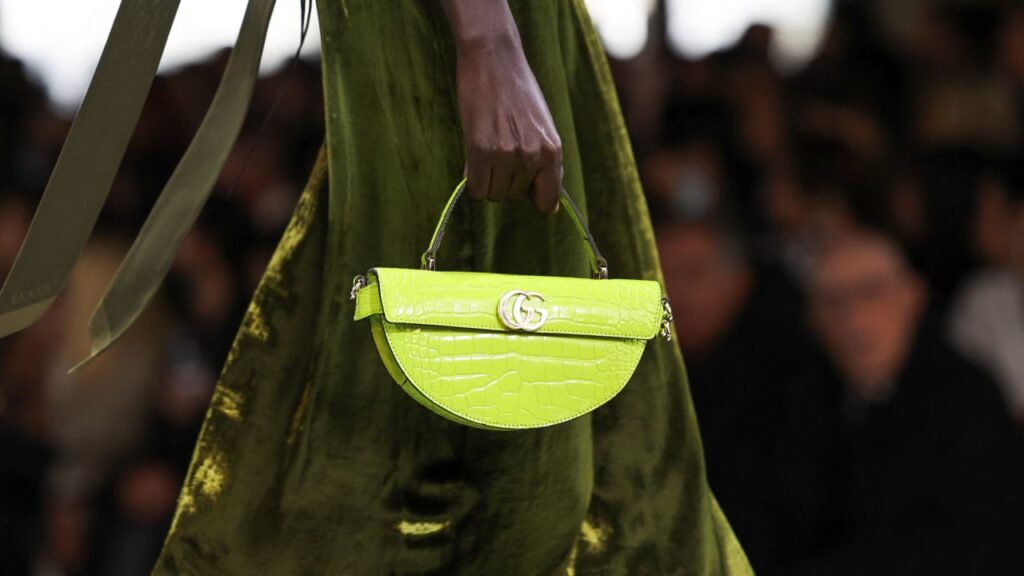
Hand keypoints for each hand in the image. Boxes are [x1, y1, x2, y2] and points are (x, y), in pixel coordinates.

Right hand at [446, 6, 562, 212]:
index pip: (547, 202)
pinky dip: (472, 180)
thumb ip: (547, 167)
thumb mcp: (543, 129)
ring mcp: (506, 154)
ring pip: (494, 194)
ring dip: (487, 179)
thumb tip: (551, 210)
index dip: (532, 195)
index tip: (522, 182)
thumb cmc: (519, 94)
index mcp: (552, 151)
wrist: (494, 59)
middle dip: (506, 182)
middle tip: (501, 153)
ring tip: (489, 150)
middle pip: (514, 197)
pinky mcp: (480, 150)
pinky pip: (475, 188)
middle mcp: (532, 156)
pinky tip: (474, 159)